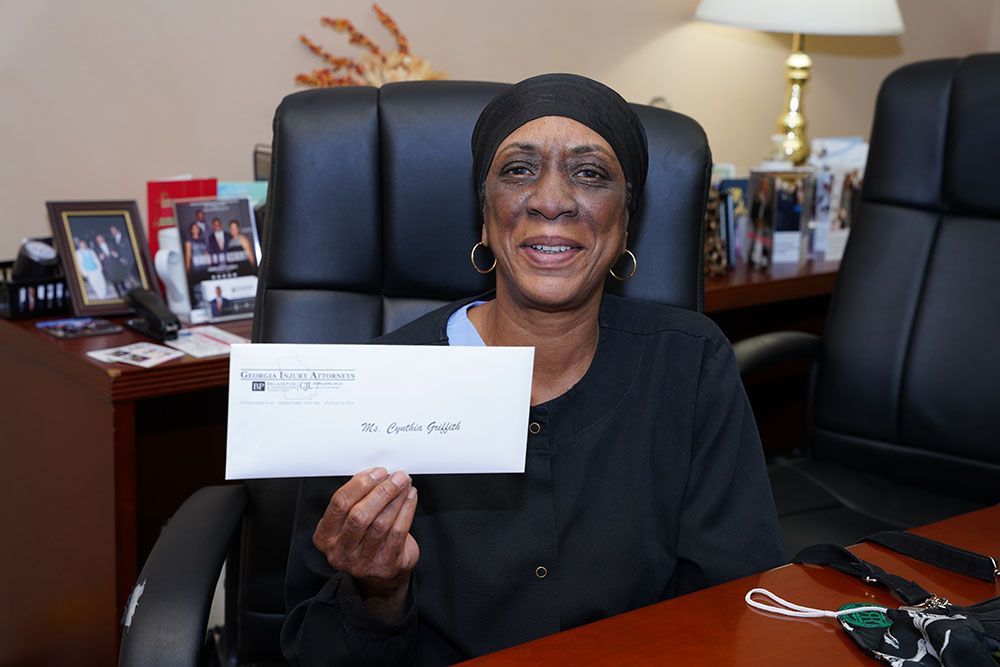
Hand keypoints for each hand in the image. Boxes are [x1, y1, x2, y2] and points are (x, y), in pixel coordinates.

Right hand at [313, 468, 419, 618]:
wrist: (380, 572)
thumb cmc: (364, 537)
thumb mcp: (349, 520)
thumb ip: (357, 498)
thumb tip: (376, 473)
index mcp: (325, 536)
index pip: (339, 504)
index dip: (360, 484)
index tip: (378, 472)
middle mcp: (340, 552)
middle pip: (360, 515)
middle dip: (382, 491)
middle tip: (397, 476)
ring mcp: (362, 562)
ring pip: (381, 523)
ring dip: (396, 499)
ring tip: (405, 484)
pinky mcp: (385, 566)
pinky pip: (398, 533)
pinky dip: (407, 510)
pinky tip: (411, 497)